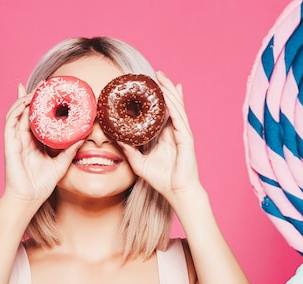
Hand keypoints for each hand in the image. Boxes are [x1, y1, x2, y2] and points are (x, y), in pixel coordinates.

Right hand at [2, 84, 81, 205]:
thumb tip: (83, 137)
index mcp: (34, 142)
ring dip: (26, 99)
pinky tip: (25, 101)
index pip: (37, 118)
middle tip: (46, 84)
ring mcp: (15, 140)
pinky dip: (16, 110)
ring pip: (17, 113)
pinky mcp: (9, 144)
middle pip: (26, 111)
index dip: (42, 104)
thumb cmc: (41, 185)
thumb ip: (70, 150)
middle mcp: (23, 138)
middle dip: (34, 95)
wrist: (28, 199)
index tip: (52, 92)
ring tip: (37, 89)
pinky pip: (10, 122)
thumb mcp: (61, 164)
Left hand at [118, 71, 202, 205]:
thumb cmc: (162, 179)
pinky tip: (169, 95)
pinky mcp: (186, 138)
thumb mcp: (139, 162)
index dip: (158, 97)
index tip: (149, 85)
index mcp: (166, 135)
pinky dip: (175, 106)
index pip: (162, 111)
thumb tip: (115, 138)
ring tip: (163, 77)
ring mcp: (182, 133)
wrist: (176, 191)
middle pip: (171, 104)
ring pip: (176, 107)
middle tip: (156, 72)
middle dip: (164, 88)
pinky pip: (180, 118)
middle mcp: (175, 131)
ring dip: (169, 91)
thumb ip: (129, 149)